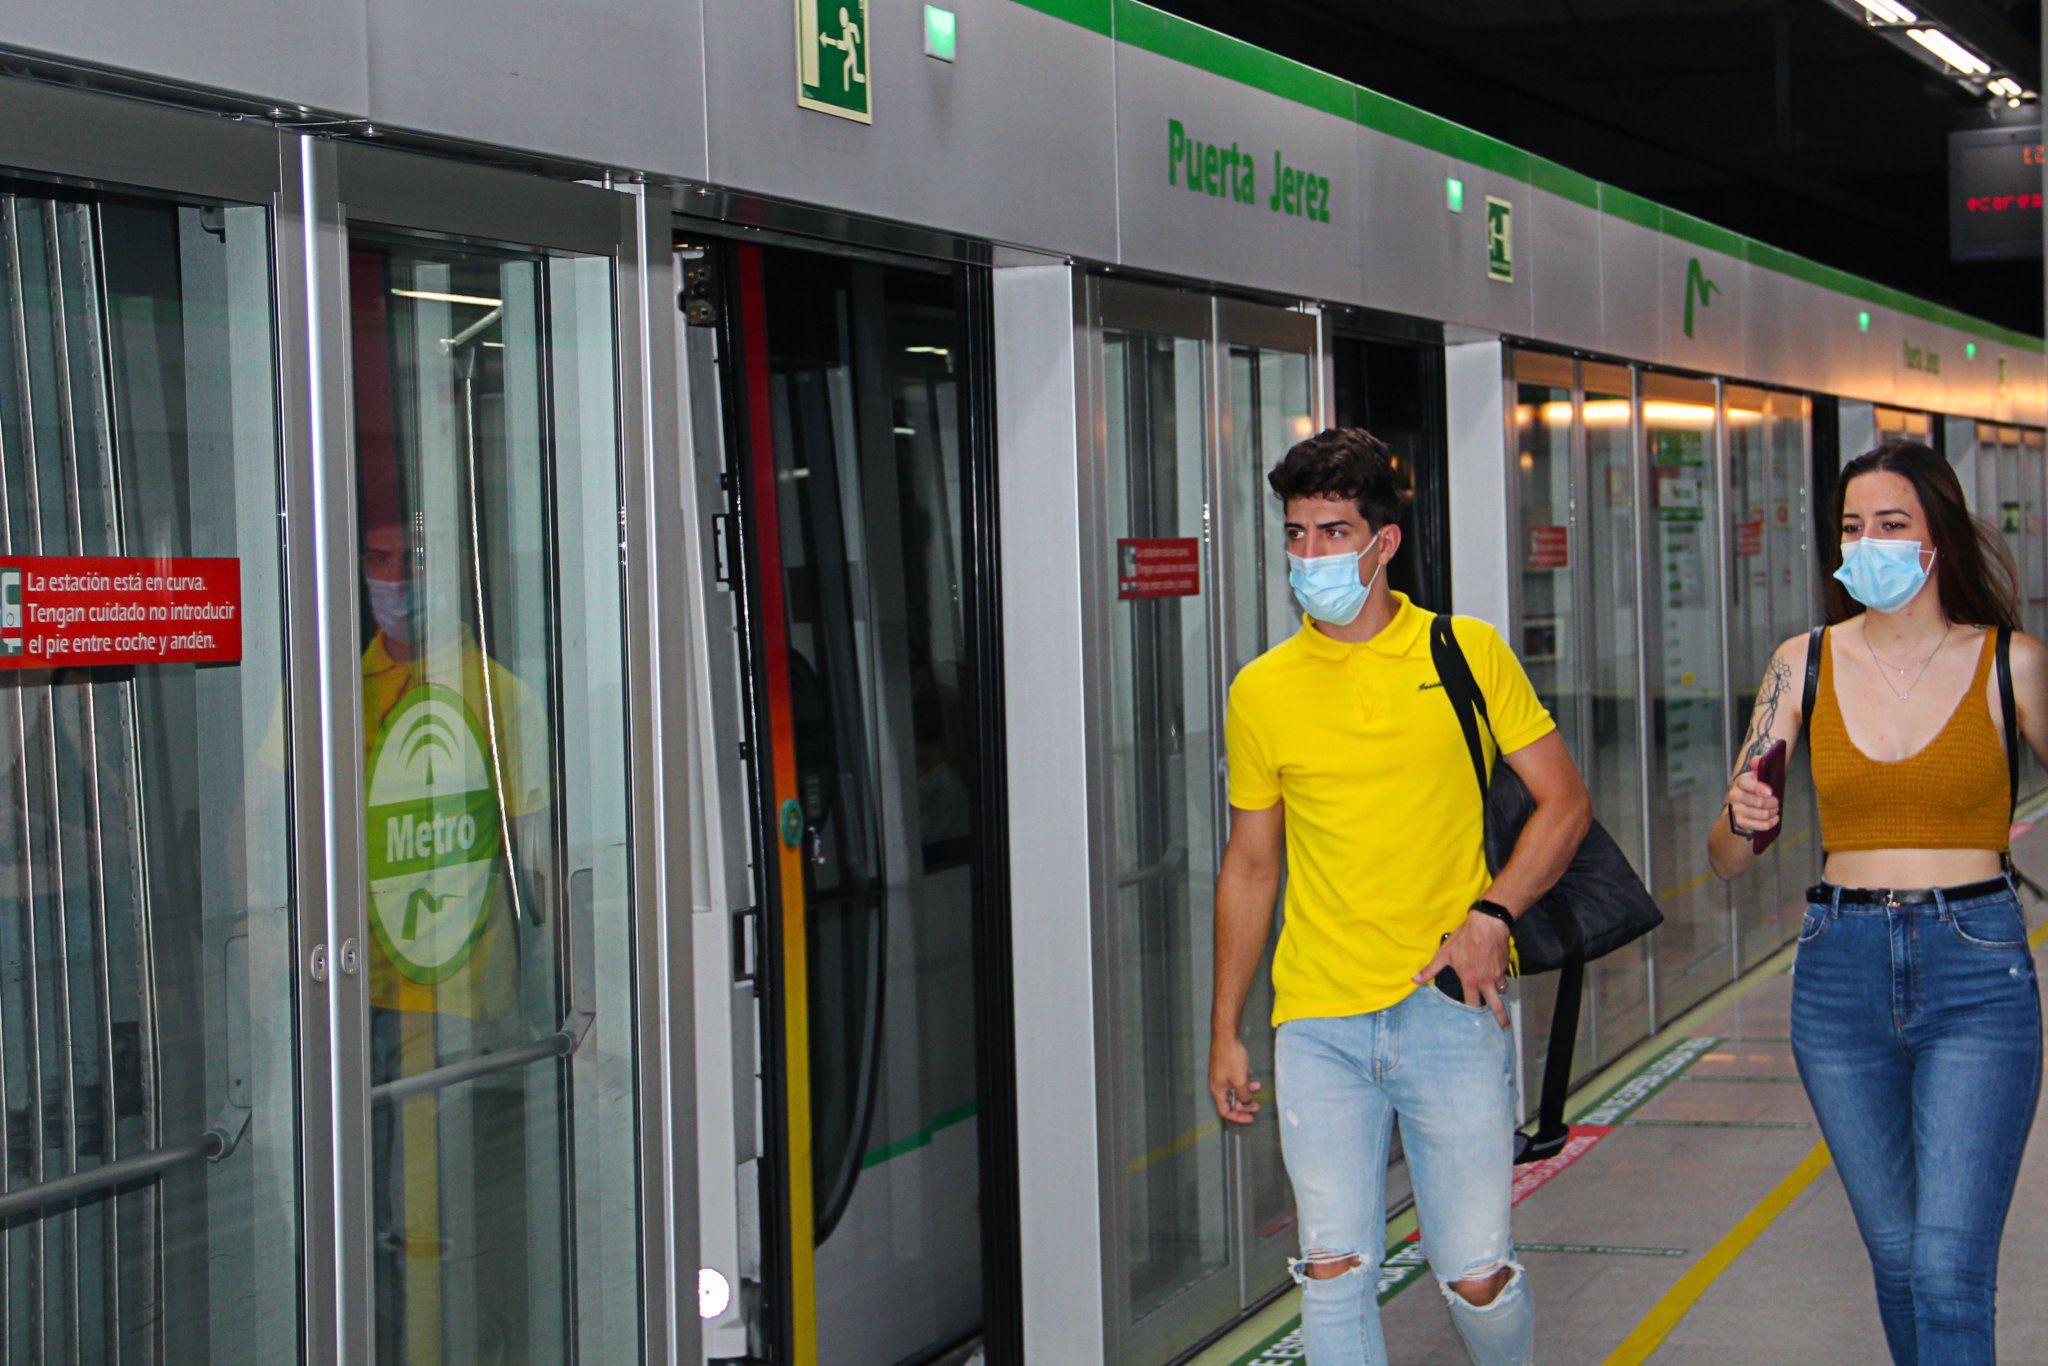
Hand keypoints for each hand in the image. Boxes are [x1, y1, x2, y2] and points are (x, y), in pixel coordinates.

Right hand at [1208, 1033, 1262, 1124]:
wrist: (1226, 1037)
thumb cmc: (1230, 1058)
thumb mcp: (1240, 1080)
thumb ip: (1244, 1095)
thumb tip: (1247, 1104)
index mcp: (1217, 1091)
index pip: (1225, 1111)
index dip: (1238, 1117)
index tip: (1250, 1118)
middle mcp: (1218, 1085)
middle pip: (1231, 1102)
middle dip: (1245, 1105)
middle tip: (1257, 1106)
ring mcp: (1221, 1076)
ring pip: (1235, 1090)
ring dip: (1246, 1092)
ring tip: (1257, 1089)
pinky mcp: (1226, 1068)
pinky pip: (1235, 1080)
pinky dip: (1244, 1081)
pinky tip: (1251, 1076)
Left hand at [1413, 913, 1512, 1027]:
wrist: (1488, 924)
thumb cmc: (1464, 939)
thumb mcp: (1444, 953)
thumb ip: (1431, 969)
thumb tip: (1414, 980)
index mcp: (1471, 980)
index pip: (1473, 1004)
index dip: (1472, 1012)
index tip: (1474, 1021)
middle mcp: (1487, 981)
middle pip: (1496, 1005)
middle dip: (1501, 1018)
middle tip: (1505, 1028)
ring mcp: (1498, 974)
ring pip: (1502, 990)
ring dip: (1499, 994)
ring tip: (1497, 996)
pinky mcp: (1505, 965)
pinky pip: (1505, 977)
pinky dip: (1501, 979)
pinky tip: (1497, 976)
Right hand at [1724, 756, 1778, 837]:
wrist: (1744, 805)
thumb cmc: (1754, 788)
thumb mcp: (1757, 775)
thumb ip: (1758, 765)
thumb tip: (1758, 760)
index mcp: (1739, 782)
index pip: (1746, 784)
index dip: (1758, 788)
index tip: (1770, 792)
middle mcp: (1734, 795)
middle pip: (1757, 802)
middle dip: (1772, 803)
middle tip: (1776, 802)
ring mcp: (1736, 810)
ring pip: (1761, 814)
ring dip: (1772, 812)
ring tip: (1775, 809)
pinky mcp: (1740, 822)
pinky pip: (1758, 825)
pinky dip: (1770, 823)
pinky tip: (1774, 819)